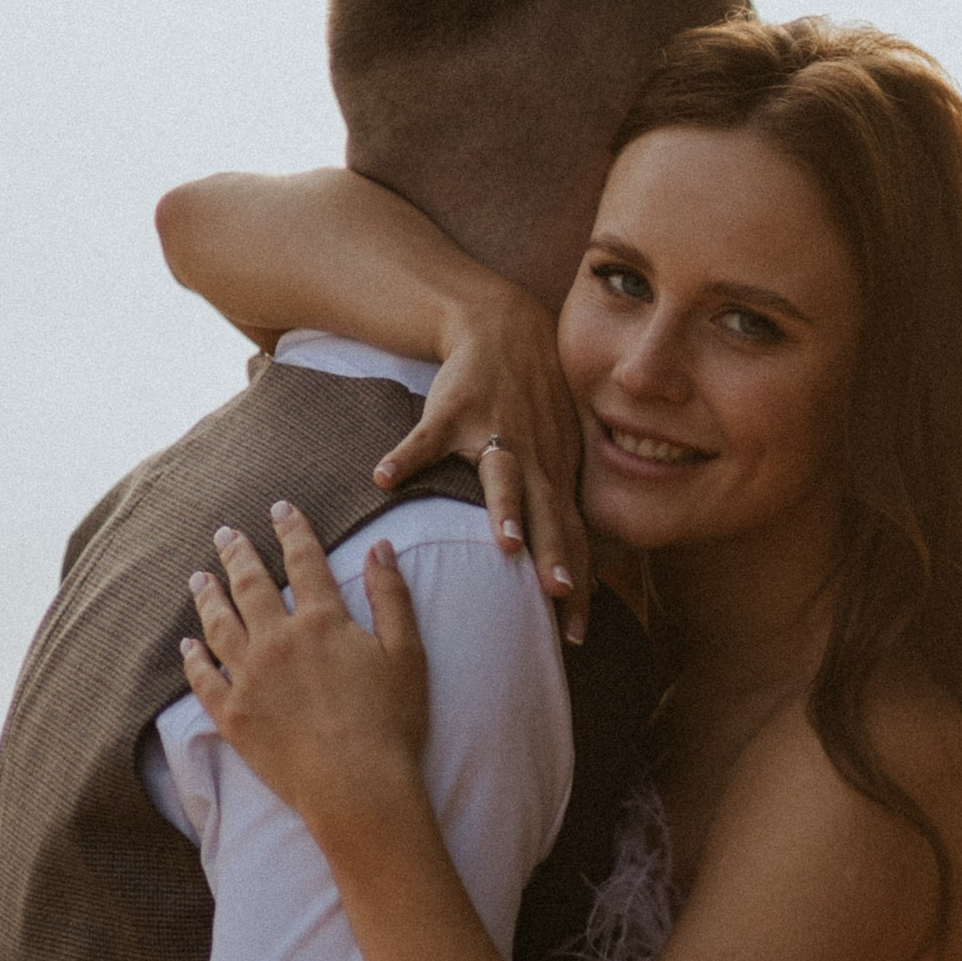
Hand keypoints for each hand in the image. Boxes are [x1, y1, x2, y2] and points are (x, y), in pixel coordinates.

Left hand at [180, 510, 429, 843]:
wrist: (357, 787)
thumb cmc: (392, 723)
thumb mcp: (407, 653)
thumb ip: (391, 596)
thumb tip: (380, 547)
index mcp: (322, 621)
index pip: (304, 561)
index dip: (292, 530)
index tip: (279, 508)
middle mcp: (278, 641)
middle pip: (250, 586)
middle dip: (237, 554)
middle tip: (225, 534)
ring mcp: (250, 678)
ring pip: (219, 625)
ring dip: (207, 597)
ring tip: (198, 577)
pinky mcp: (233, 716)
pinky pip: (203, 680)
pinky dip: (193, 659)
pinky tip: (187, 646)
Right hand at [370, 281, 591, 643]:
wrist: (502, 326)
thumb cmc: (528, 402)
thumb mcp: (555, 452)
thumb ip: (555, 505)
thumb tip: (567, 569)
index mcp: (552, 475)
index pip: (572, 538)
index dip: (578, 584)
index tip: (578, 634)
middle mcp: (529, 457)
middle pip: (547, 514)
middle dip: (554, 555)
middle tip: (560, 596)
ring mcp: (491, 431)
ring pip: (501, 474)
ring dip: (504, 509)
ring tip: (504, 544)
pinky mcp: (452, 409)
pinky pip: (426, 437)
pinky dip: (406, 456)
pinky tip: (383, 479)